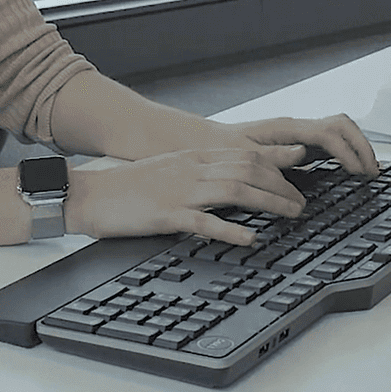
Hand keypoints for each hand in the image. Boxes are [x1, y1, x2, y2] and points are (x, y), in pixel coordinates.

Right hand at [63, 146, 308, 245]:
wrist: (89, 194)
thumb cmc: (126, 187)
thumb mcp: (168, 170)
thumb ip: (197, 172)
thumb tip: (227, 183)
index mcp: (191, 157)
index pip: (244, 154)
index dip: (276, 165)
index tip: (295, 177)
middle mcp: (190, 168)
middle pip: (247, 169)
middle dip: (281, 184)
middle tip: (301, 201)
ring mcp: (179, 190)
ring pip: (235, 189)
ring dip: (269, 201)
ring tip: (292, 214)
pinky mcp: (167, 214)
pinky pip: (204, 221)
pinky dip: (231, 229)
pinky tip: (250, 237)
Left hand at [224, 113, 379, 176]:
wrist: (210, 144)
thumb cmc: (225, 151)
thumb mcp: (244, 156)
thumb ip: (274, 156)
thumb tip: (302, 154)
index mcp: (286, 128)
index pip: (328, 133)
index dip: (347, 152)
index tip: (358, 172)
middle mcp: (297, 126)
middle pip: (342, 124)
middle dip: (362, 145)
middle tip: (373, 172)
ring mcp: (300, 133)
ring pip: (341, 129)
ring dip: (358, 146)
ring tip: (369, 171)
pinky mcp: (300, 141)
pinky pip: (332, 141)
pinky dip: (348, 151)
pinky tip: (353, 169)